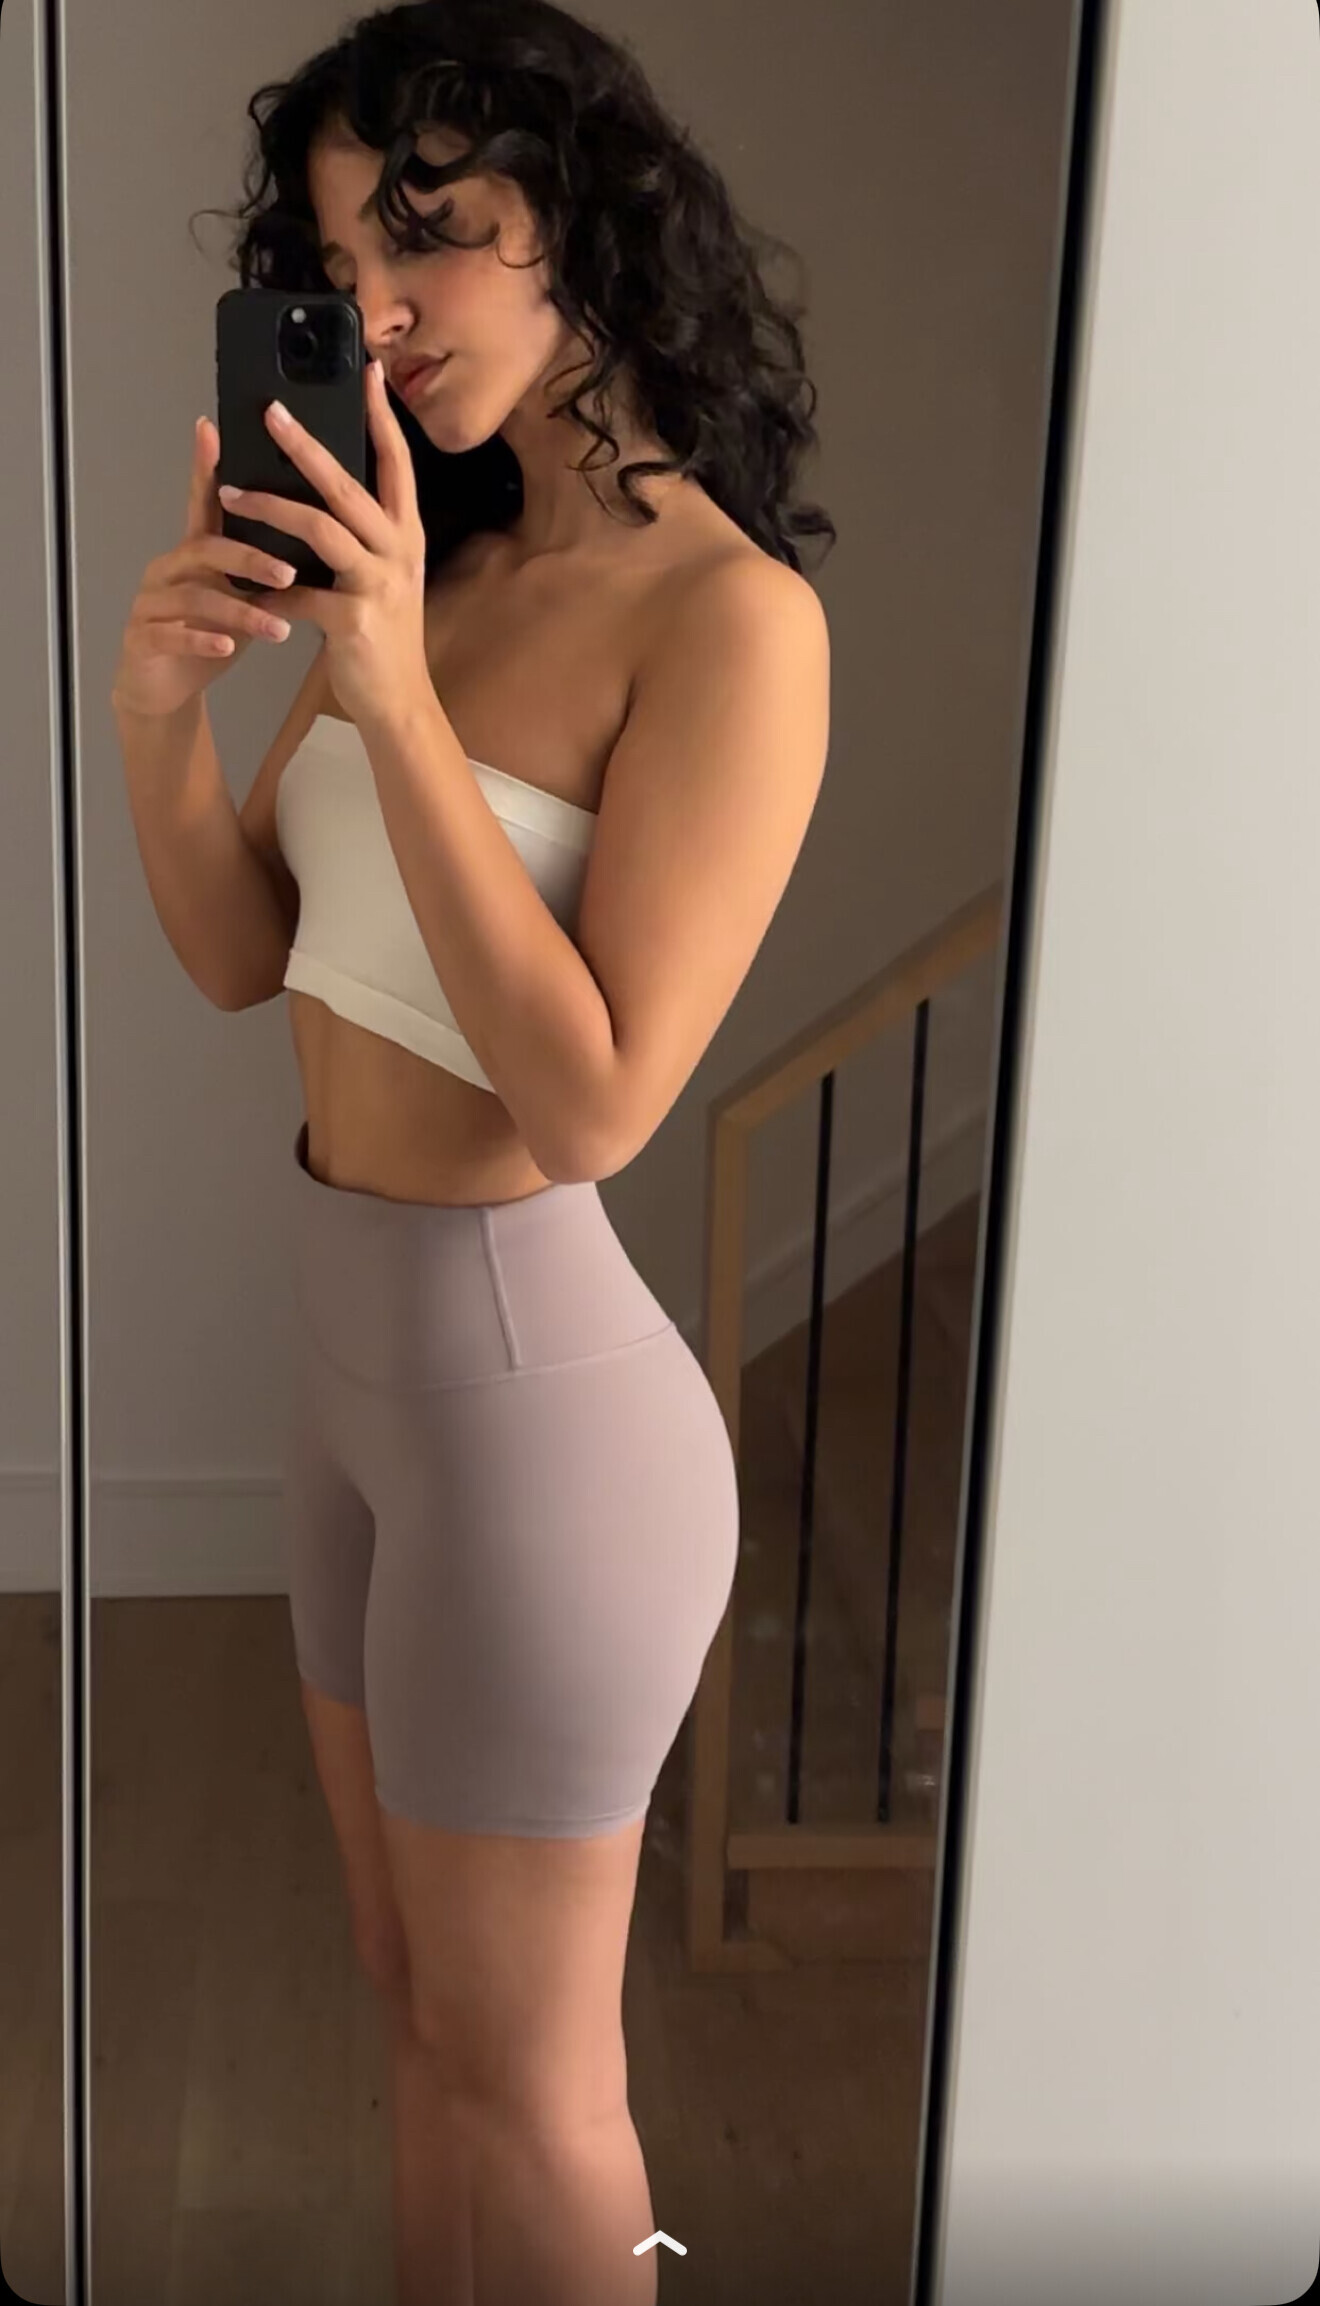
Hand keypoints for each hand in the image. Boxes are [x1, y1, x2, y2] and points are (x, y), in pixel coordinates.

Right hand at [110, 416, 298, 719]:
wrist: (163, 689)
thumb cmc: (209, 635)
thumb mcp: (241, 596)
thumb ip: (264, 568)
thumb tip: (320, 538)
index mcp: (195, 552)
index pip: (205, 503)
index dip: (206, 468)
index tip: (213, 428)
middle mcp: (169, 568)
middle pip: (208, 550)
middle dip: (250, 559)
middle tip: (290, 572)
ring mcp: (151, 603)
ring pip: (195, 597)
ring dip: (240, 610)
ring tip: (279, 627)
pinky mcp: (143, 640)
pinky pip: (174, 636)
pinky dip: (203, 640)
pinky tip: (228, 646)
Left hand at [216, 361, 430, 730]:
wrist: (400, 703)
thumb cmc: (382, 637)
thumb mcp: (380, 577)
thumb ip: (358, 538)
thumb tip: (311, 496)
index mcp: (406, 534)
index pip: (397, 463)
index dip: (381, 417)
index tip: (366, 372)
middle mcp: (399, 551)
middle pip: (348, 486)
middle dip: (306, 446)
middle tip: (270, 413)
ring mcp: (379, 584)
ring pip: (321, 529)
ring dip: (270, 507)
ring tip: (231, 490)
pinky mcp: (355, 620)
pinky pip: (299, 595)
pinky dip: (266, 592)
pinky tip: (241, 588)